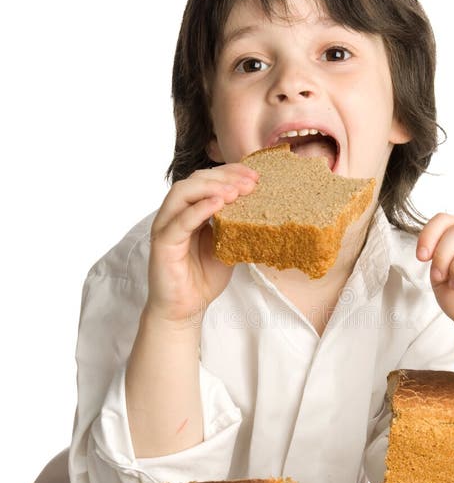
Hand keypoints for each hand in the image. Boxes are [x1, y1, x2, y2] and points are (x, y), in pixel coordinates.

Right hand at [146, 162, 258, 324]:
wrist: (186, 309)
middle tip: (250, 183)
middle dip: (224, 177)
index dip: (230, 174)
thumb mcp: (227, 245)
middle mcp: (175, 214)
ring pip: (182, 193)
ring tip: (236, 192)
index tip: (255, 177)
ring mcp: (166, 227)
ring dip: (211, 188)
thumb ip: (235, 225)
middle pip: (195, 180)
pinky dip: (198, 209)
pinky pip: (179, 221)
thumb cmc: (203, 278)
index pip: (207, 180)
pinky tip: (218, 204)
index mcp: (190, 211)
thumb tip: (261, 207)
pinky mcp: (163, 244)